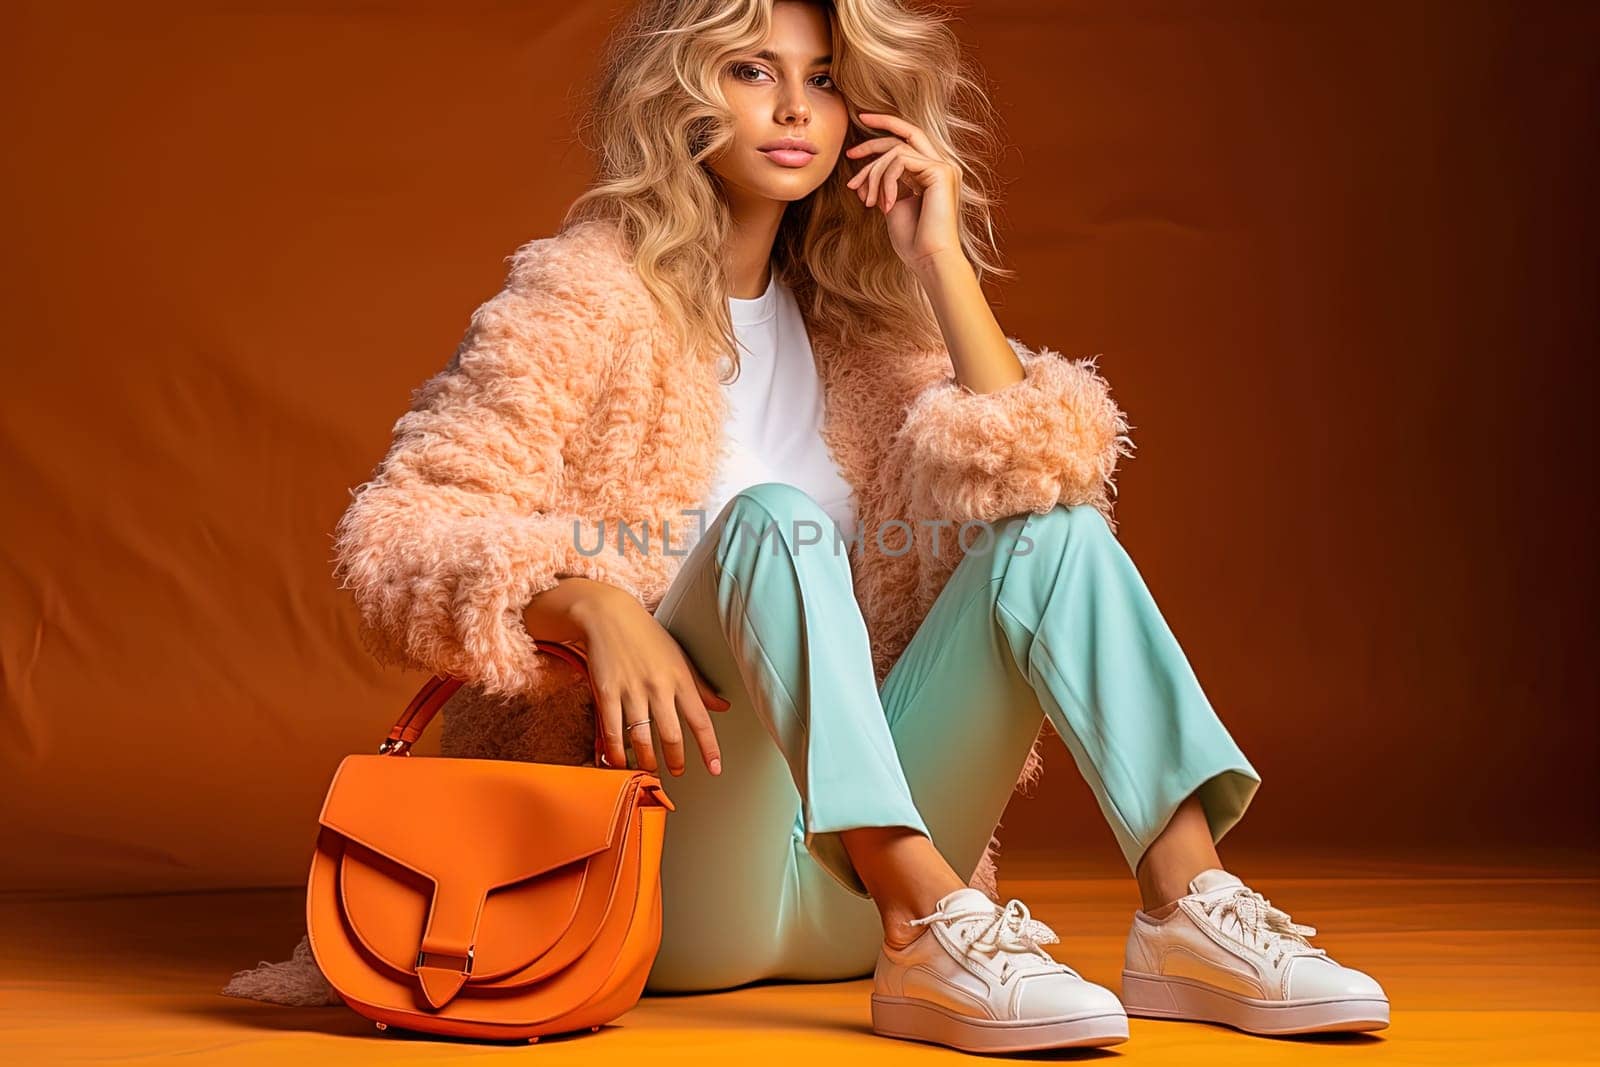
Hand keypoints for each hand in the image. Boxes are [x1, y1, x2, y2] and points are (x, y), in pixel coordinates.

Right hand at [568, 586, 730, 776]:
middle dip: (676, 760)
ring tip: (650, 768)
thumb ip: (700, 685)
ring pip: (642, 738)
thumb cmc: (647, 636)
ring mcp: (632, 690)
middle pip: (672, 735)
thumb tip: (723, 706)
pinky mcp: (607, 692)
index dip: (709, 748)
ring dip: (647, 760)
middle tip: (677, 772)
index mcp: (680, 678)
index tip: (715, 768)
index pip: (701, 719)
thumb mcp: (679, 657)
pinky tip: (619, 761)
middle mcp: (659, 686)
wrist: (608, 615)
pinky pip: (612, 731)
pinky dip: (616, 752)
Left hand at [844, 111, 965, 275]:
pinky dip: (885, 181)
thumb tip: (863, 175)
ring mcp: (943, 167)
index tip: (852, 153)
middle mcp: (941, 165)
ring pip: (896, 150)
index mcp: (932, 173)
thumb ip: (883, 186)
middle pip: (905, 133)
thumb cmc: (913, 241)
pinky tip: (885, 206)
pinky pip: (900, 161)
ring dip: (873, 174)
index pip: (906, 144)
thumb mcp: (891, 206)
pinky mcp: (941, 171)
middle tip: (850, 152)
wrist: (930, 259)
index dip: (879, 139)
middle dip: (876, 131)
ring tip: (867, 201)